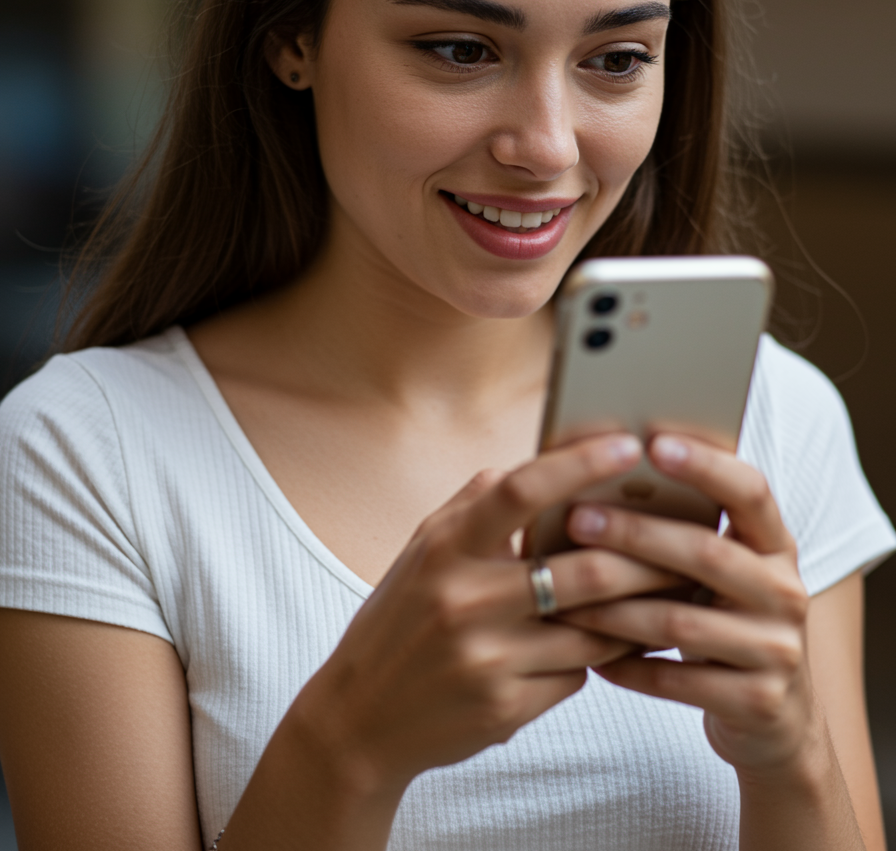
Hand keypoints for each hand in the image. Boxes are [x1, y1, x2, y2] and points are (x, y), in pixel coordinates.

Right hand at [288, 433, 682, 797]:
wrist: (360, 718)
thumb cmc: (401, 618)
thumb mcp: (423, 550)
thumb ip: (475, 504)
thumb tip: (535, 465)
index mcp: (445, 548)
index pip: (518, 492)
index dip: (577, 465)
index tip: (627, 446)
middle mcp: (466, 601)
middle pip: (583, 570)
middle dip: (646, 555)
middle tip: (689, 537)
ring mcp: (487, 659)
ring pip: (594, 630)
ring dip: (639, 610)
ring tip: (674, 588)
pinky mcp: (505, 709)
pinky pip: (576, 675)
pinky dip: (597, 655)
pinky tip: (614, 642)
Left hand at [562, 433, 815, 777]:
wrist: (772, 715)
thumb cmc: (721, 618)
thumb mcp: (719, 570)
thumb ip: (684, 528)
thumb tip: (600, 470)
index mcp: (777, 544)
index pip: (750, 490)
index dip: (705, 464)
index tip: (652, 442)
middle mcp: (786, 591)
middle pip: (706, 552)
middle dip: (635, 535)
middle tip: (576, 519)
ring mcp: (778, 650)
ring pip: (680, 623)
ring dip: (613, 609)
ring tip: (561, 595)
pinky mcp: (758, 702)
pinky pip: (675, 680)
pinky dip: (626, 666)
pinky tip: (588, 653)